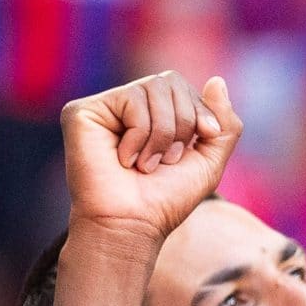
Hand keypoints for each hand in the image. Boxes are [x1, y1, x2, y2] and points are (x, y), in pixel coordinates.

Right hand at [61, 71, 240, 244]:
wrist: (132, 225)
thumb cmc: (166, 199)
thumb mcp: (210, 160)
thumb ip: (224, 122)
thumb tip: (217, 80)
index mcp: (150, 113)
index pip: (181, 86)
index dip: (199, 112)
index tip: (202, 140)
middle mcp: (124, 106)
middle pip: (170, 80)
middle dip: (182, 123)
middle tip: (167, 160)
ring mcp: (102, 108)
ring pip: (153, 88)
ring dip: (162, 134)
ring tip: (146, 164)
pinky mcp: (81, 113)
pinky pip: (131, 100)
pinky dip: (140, 135)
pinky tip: (124, 160)